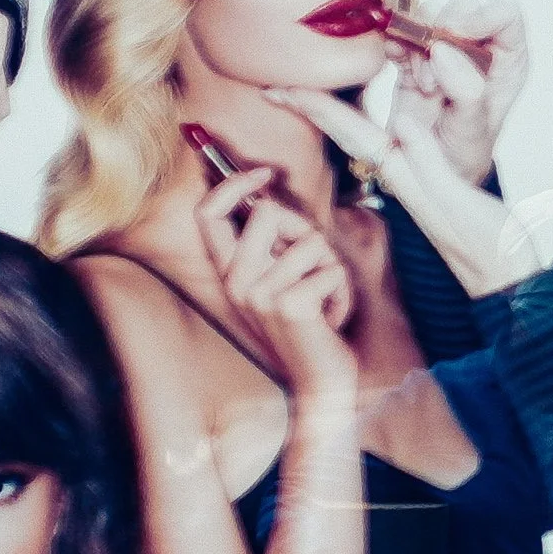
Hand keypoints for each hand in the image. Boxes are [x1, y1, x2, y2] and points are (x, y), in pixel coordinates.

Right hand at [194, 169, 356, 394]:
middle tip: (314, 266)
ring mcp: (260, 293)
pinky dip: (344, 291)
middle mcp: (237, 281)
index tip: (262, 173)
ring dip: (333, 269)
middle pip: (268, 211)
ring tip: (324, 300)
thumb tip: (271, 193)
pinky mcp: (289, 305)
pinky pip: (333, 270)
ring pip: (312, 240)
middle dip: (304, 228)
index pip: (208, 213)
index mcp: (230, 271)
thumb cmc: (311, 323)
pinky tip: (331, 318)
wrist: (320, 380)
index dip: (232, 184)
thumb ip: (275, 242)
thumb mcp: (283, 279)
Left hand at [265, 77, 541, 296]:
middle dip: (316, 106)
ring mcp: (417, 186)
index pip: (350, 132)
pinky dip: (376, 129)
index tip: (274, 85)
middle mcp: (403, 178)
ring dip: (339, 115)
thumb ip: (430, 163)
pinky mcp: (434, 191)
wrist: (510, 285)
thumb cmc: (491, 249)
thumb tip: (403, 121)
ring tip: (314, 93)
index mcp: (404, 176)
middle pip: (349, 134)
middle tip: (278, 81)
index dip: (313, 105)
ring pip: (367, 140)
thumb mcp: (458, 202)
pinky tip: (378, 123)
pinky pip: (394, 149)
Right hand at [403, 0, 528, 184]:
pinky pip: (401, 30)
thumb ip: (466, 91)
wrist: (431, 169)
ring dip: (420, 45)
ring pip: (431, 15)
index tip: (457, 33)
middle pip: (464, 7)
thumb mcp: (473, 130)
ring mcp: (446, 48)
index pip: (505, 13)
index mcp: (508, 59)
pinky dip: (395, 42)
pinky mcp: (414, 56)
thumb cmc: (465, 150)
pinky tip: (395, 62)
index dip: (482, 15)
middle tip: (437, 76)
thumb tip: (444, 50)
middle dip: (445, 34)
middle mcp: (480, 48)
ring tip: (424, 86)